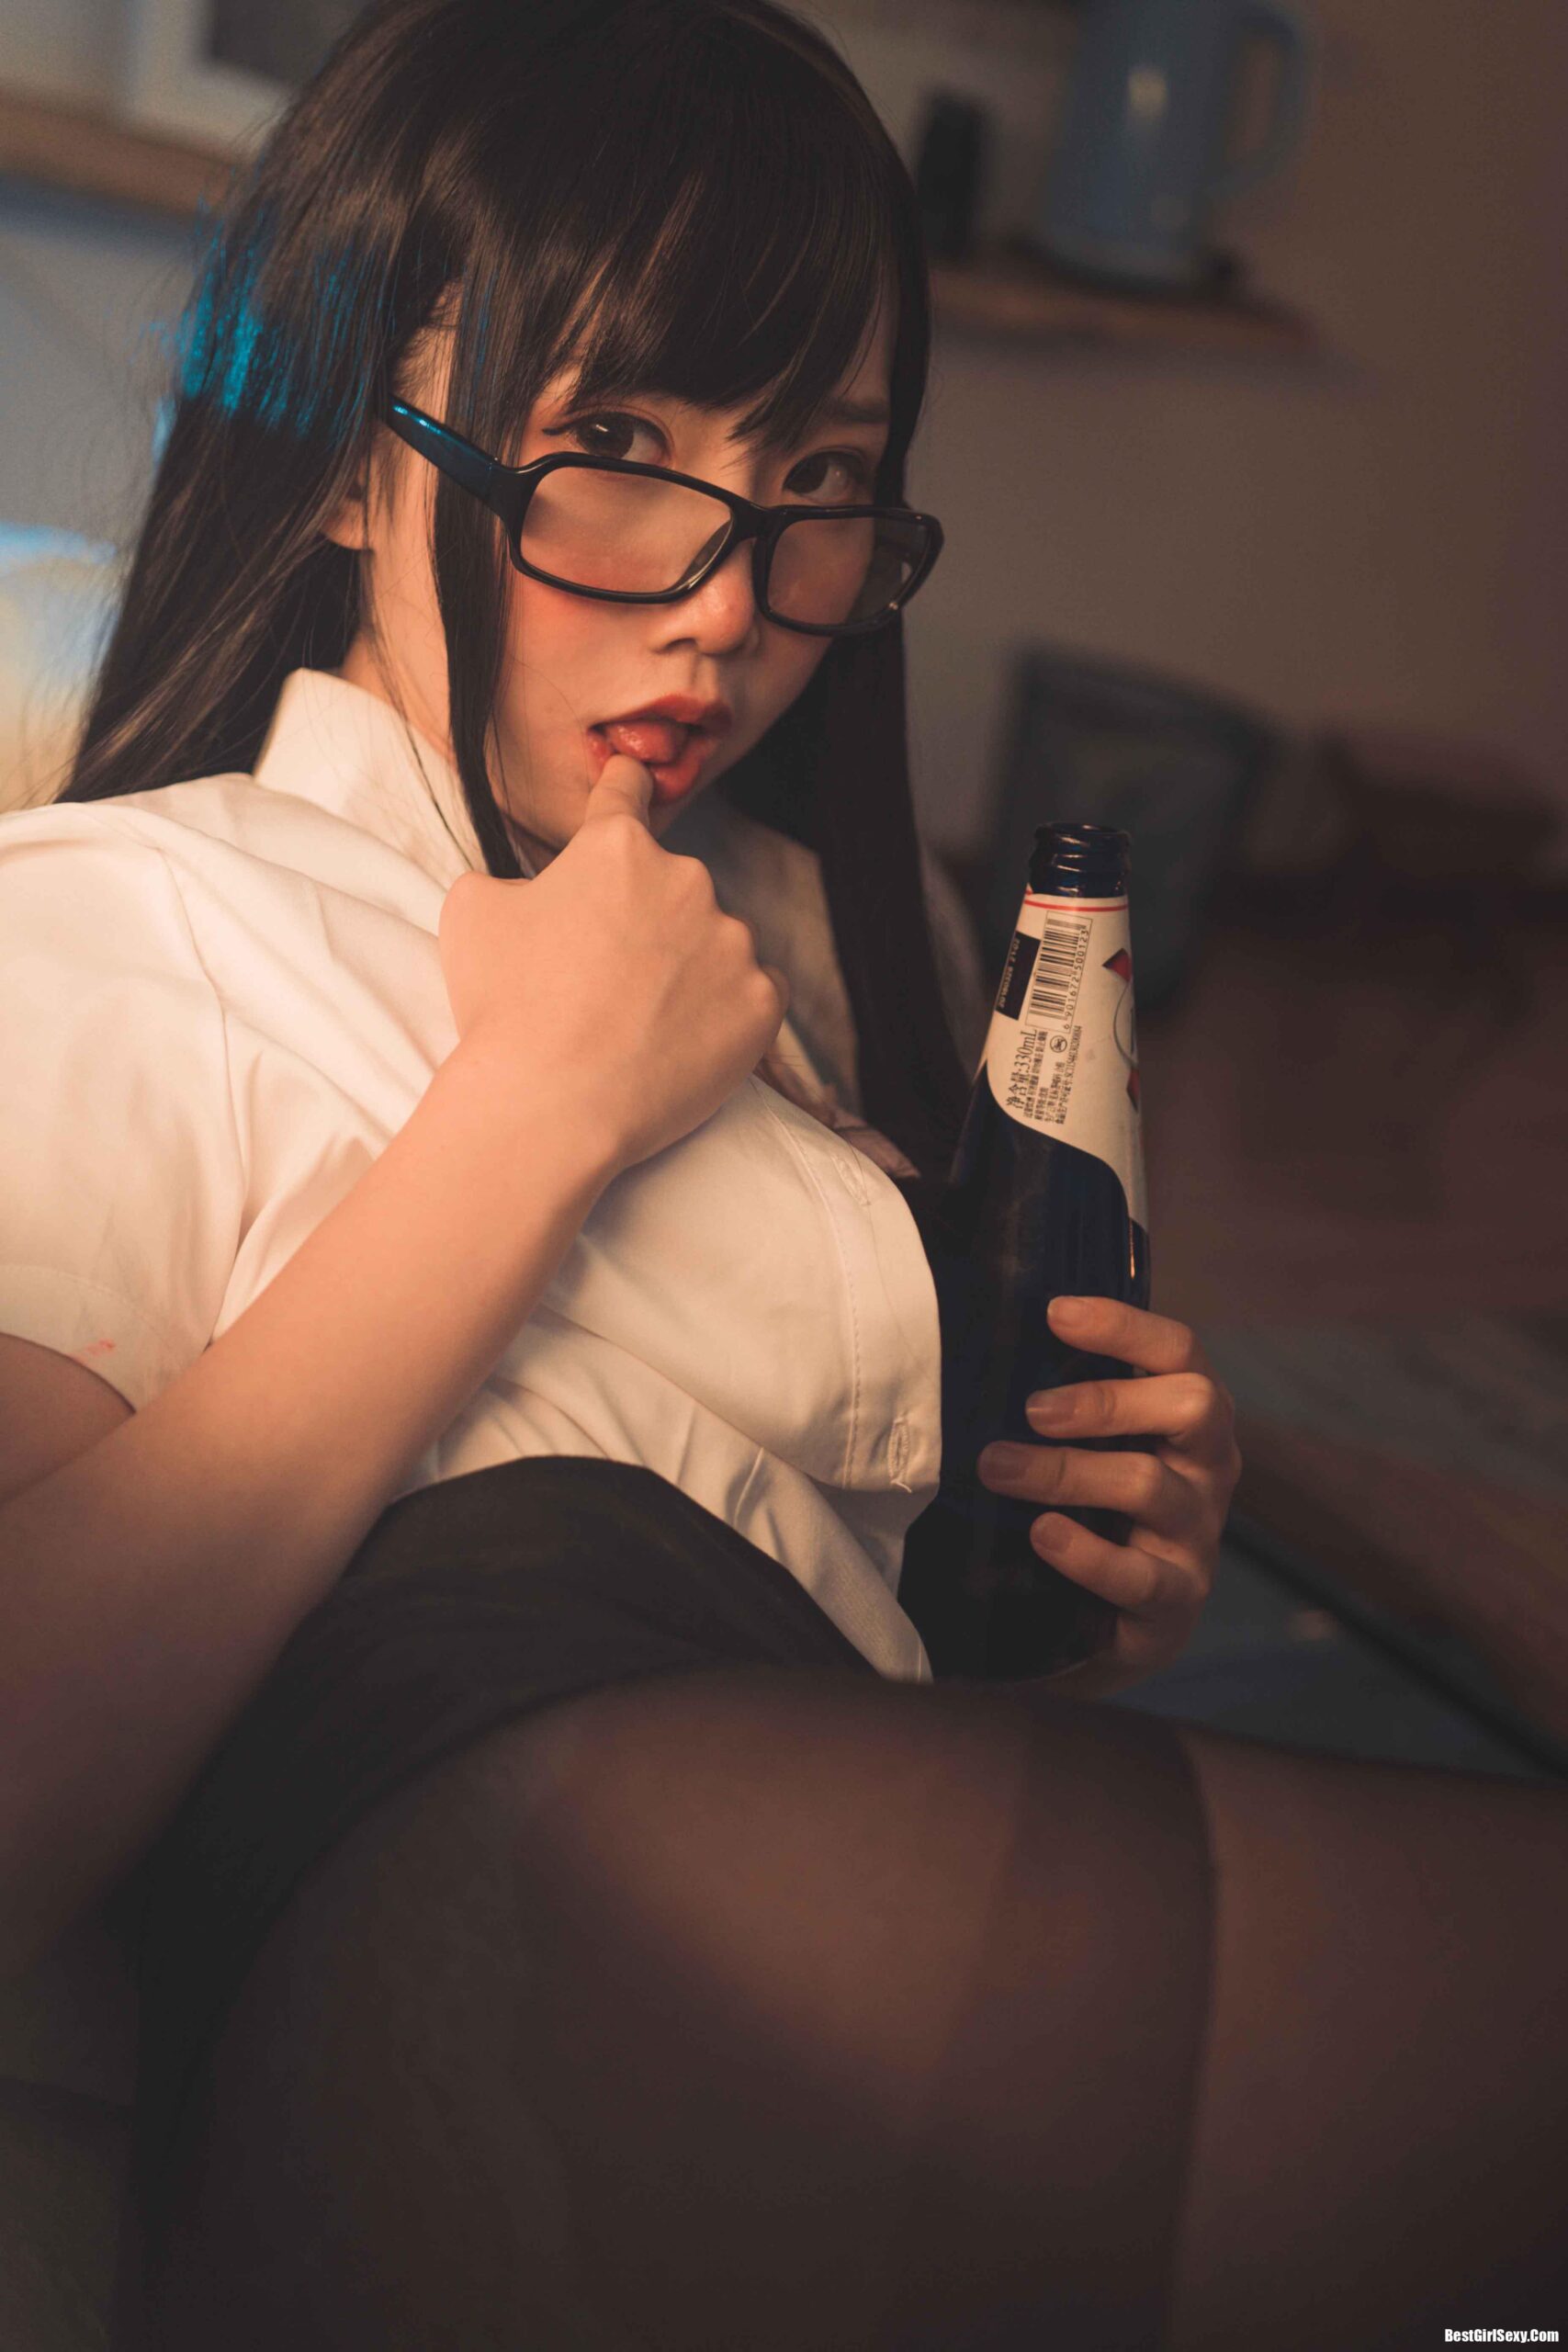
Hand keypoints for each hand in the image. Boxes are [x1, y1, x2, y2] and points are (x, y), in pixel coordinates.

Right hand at [438, 753, 787, 1174]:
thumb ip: (511, 879)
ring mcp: (732, 941)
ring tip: (639, 1021)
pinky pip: (756, 992)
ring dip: (688, 967)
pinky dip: (728, 1009)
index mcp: (617, 847)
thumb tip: (535, 890)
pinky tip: (687, 1038)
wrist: (550, 1104)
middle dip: (644, 919)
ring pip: (717, 941)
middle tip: (603, 980)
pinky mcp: (761, 1002)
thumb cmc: (503, 1008)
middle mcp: (687, 878)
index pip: (627, 790)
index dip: (621, 792)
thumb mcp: (472, 913)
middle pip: (671, 884)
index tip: (630, 790)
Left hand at [975, 1294, 1241, 1698]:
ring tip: (999, 1468)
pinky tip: (1041, 1534)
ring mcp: (1197, 1537)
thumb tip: (986, 1341)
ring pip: (1151, 1486)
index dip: (1124, 1326)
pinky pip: (1137, 1576)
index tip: (1055, 1312)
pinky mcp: (1175, 1603)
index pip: (1179, 1352)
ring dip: (1067, 1472)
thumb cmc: (1091, 1510)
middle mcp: (1208, 1468)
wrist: (1097, 1628)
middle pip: (1194, 1405)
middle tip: (1031, 1410)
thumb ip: (1063, 1402)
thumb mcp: (1086, 1448)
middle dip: (1107, 1400)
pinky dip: (1085, 1552)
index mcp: (1188, 1417)